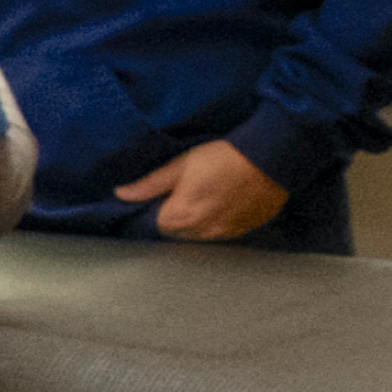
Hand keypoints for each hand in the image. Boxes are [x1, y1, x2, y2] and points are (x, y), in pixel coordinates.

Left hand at [116, 138, 291, 241]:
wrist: (271, 158)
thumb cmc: (222, 157)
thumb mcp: (180, 165)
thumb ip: (149, 184)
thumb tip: (120, 194)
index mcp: (180, 217)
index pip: (155, 224)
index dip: (156, 208)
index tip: (163, 193)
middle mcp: (201, 232)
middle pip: (177, 231)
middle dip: (175, 216)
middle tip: (184, 191)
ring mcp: (226, 233)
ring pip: (200, 234)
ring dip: (196, 221)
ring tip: (205, 195)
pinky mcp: (246, 229)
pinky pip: (223, 232)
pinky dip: (218, 222)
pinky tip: (223, 202)